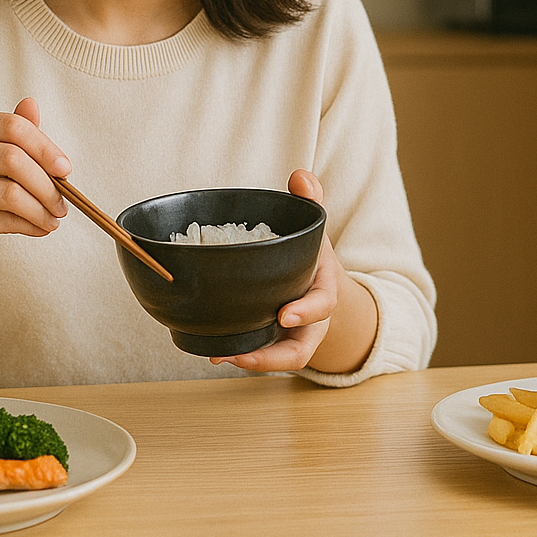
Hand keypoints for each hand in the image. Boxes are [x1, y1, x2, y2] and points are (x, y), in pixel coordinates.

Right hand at [0, 97, 70, 280]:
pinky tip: (41, 228)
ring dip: (42, 209)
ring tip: (55, 217)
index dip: (45, 148)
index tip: (65, 169)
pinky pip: (5, 220)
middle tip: (63, 202)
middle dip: (47, 184)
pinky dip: (32, 225)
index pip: (12, 126)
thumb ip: (15, 133)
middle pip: (13, 159)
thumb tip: (31, 103)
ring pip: (11, 193)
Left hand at [214, 169, 370, 373]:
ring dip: (250, 361)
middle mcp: (311, 322)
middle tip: (243, 354)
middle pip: (299, 349)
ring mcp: (291, 337)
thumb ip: (310, 201)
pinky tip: (213, 352)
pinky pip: (260, 355)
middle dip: (273, 356)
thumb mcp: (314, 227)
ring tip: (219, 356)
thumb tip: (299, 176)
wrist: (318, 285)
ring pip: (277, 359)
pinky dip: (239, 355)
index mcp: (323, 290)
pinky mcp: (273, 343)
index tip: (285, 314)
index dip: (307, 312)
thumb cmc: (312, 256)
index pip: (323, 304)